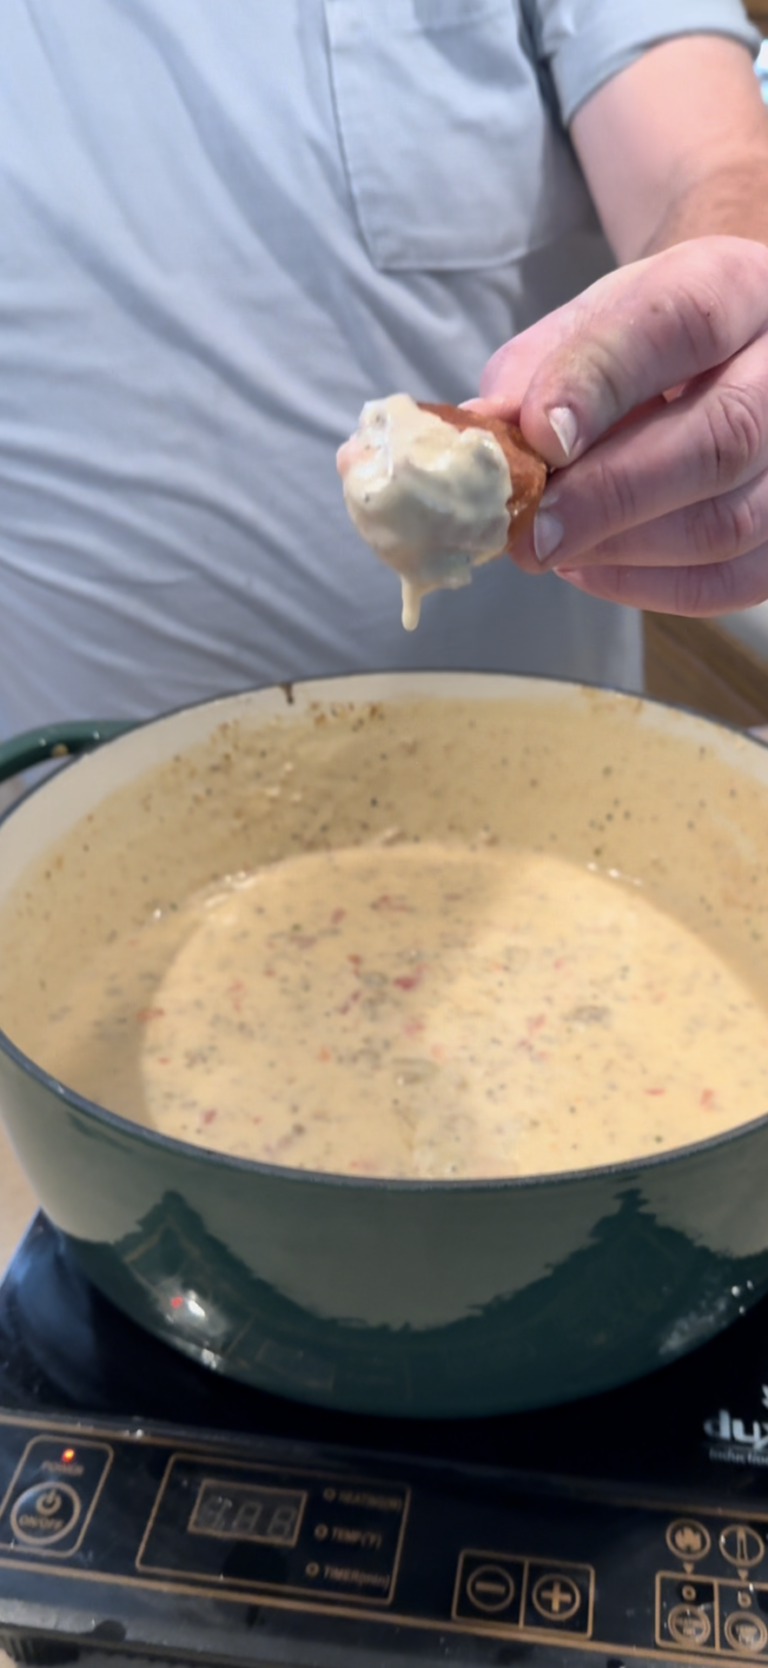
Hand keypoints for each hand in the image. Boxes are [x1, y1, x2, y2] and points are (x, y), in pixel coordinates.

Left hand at [476, 236, 767, 613]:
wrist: (723, 355)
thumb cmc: (645, 345)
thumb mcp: (588, 326)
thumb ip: (534, 371)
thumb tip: (481, 436)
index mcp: (736, 287)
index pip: (682, 324)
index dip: (603, 383)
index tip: (538, 436)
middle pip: (722, 438)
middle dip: (611, 494)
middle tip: (531, 530)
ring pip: (731, 521)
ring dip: (623, 549)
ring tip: (551, 546)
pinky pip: (734, 580)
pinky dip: (650, 586)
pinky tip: (590, 566)